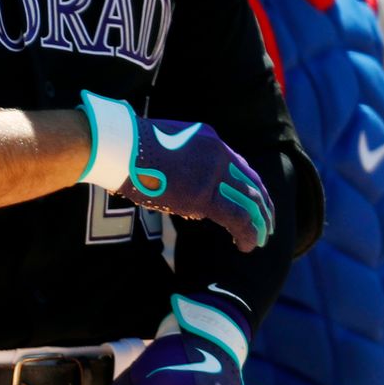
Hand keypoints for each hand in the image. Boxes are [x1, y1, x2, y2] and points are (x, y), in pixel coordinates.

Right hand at [77, 92, 274, 250]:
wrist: (116, 145)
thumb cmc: (129, 149)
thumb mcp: (166, 147)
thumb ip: (182, 164)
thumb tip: (186, 192)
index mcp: (209, 139)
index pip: (240, 166)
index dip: (252, 188)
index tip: (255, 204)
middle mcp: (217, 153)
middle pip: (252, 184)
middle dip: (263, 208)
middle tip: (266, 226)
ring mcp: (212, 173)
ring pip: (249, 202)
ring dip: (258, 224)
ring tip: (259, 240)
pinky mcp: (202, 194)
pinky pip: (237, 217)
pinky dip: (247, 233)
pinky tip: (247, 245)